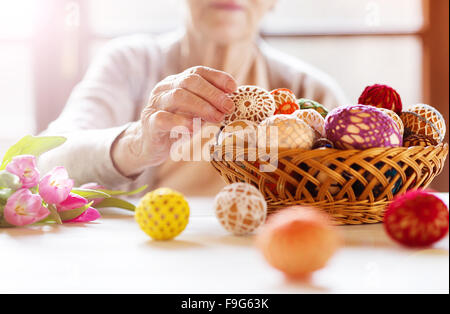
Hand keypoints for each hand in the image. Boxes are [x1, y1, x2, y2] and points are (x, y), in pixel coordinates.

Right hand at [111, 66, 236, 176]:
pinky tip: (193, 130)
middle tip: (228, 107)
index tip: (234, 88)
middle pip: (189, 81)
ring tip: (217, 118)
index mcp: (176, 82)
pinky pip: (164, 119)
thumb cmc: (177, 127)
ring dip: (201, 107)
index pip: (197, 71)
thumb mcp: (195, 113)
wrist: (150, 145)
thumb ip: (209, 106)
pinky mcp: (149, 122)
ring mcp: (155, 104)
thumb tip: (232, 103)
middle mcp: (164, 88)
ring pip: (178, 96)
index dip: (217, 77)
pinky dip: (181, 122)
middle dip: (213, 93)